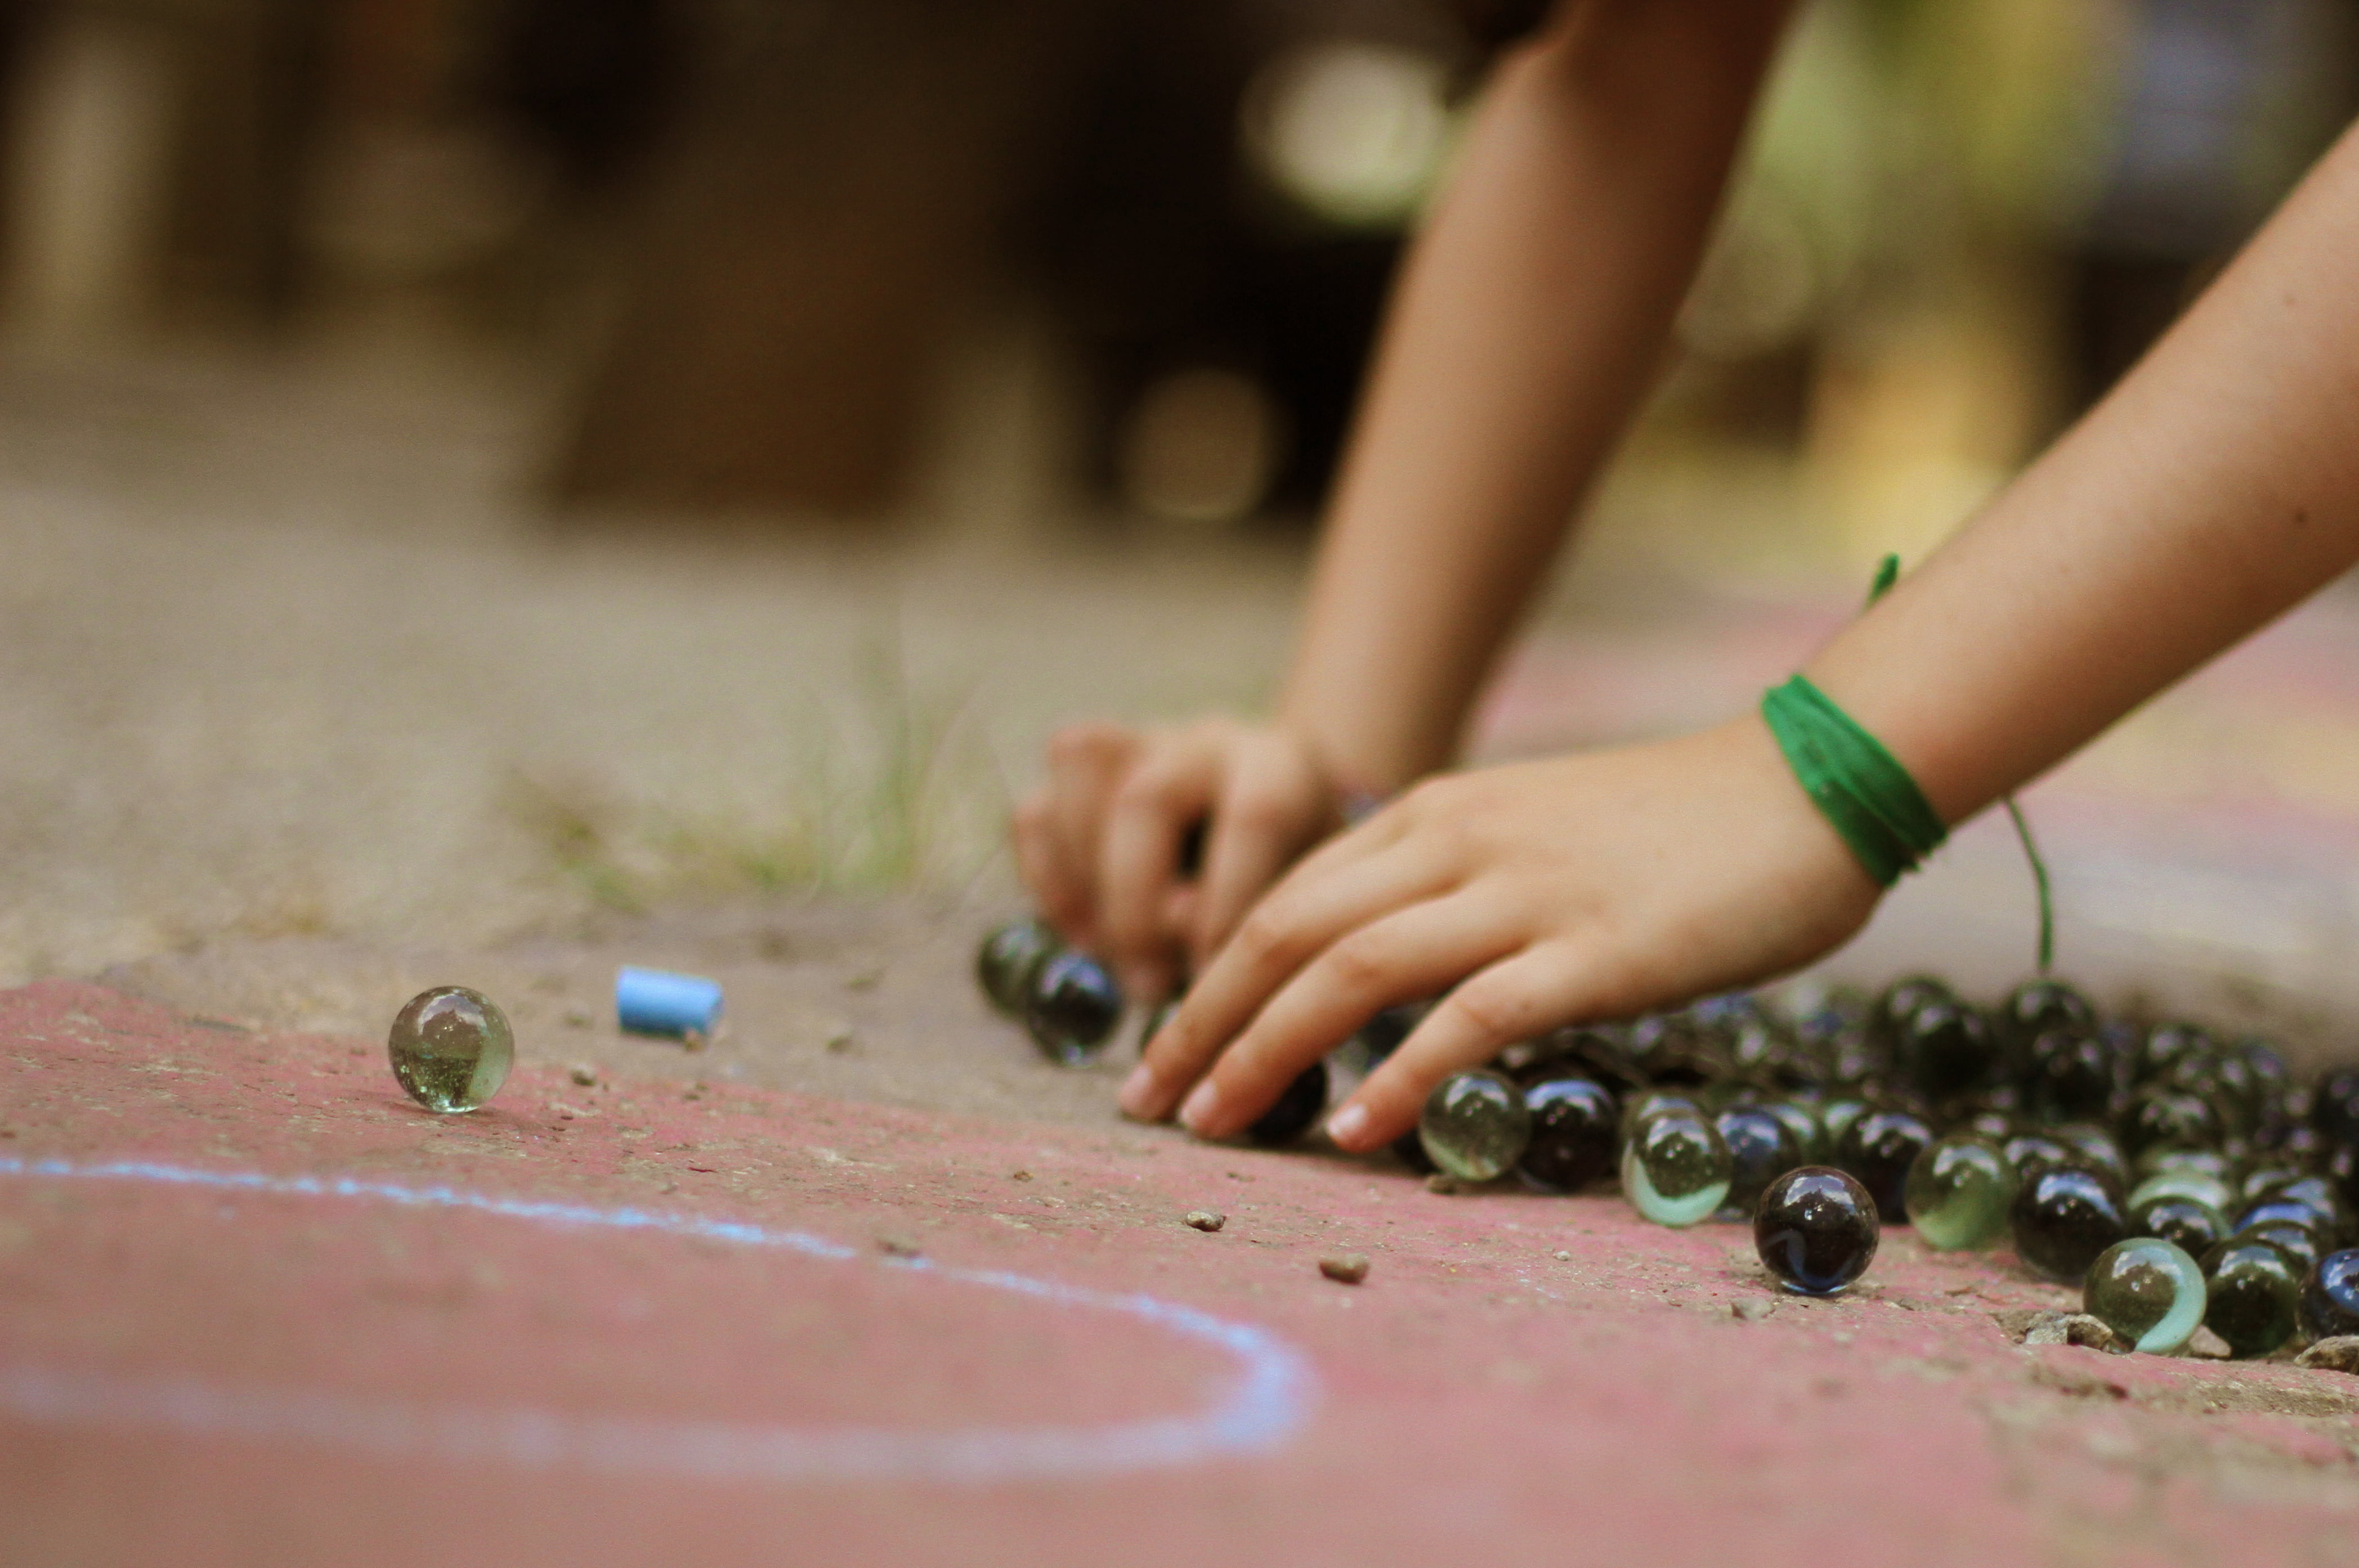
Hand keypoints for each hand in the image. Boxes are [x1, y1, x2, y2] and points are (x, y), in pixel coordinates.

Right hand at [1011, 717, 1344, 1003]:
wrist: (1274, 819)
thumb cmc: (1291, 876)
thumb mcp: (1300, 899)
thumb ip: (1257, 915)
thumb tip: (1180, 931)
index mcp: (1278, 766)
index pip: (1255, 816)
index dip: (1225, 905)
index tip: (1211, 980)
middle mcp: (1203, 742)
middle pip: (1146, 798)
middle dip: (1135, 907)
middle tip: (1147, 986)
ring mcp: (1134, 745)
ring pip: (1078, 776)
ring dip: (1083, 880)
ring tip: (1107, 955)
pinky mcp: (1078, 779)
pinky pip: (1036, 813)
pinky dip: (1048, 881)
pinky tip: (1083, 936)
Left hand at [1117, 717, 1881, 1149]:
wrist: (1806, 784)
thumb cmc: (1672, 827)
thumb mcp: (1531, 835)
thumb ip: (1451, 887)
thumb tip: (1377, 971)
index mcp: (1435, 816)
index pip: (1286, 898)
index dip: (1210, 977)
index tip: (1167, 1049)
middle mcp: (1457, 843)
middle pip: (1288, 932)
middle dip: (1202, 1020)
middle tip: (1149, 1101)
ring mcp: (1523, 893)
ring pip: (1354, 970)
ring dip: (1267, 1049)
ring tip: (1214, 1123)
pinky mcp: (1594, 950)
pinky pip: (1471, 1017)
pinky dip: (1401, 1074)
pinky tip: (1356, 1129)